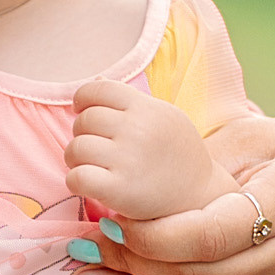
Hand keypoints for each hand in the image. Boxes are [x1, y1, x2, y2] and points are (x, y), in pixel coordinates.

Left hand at [63, 81, 212, 224]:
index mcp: (146, 108)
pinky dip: (75, 181)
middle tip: (93, 147)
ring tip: (89, 165)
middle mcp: (137, 130)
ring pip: (76, 148)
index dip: (83, 99)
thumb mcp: (163, 117)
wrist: (199, 194)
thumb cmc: (177, 154)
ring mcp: (128, 160)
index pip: (98, 89)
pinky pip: (77, 177)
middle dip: (81, 133)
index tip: (82, 111)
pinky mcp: (120, 190)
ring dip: (74, 158)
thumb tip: (95, 81)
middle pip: (84, 121)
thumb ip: (129, 101)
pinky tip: (87, 183)